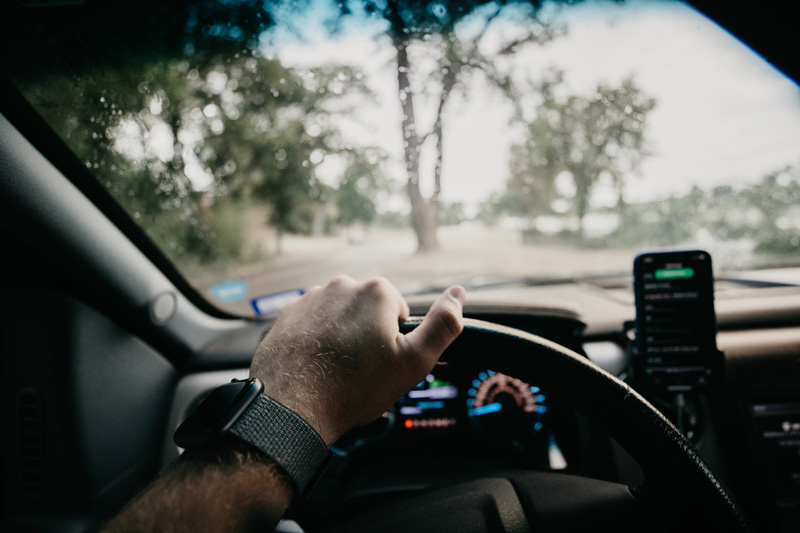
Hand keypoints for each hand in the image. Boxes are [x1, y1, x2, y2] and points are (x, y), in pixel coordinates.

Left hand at [250, 275, 465, 444]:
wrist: (292, 407)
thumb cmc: (355, 388)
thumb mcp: (413, 362)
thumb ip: (443, 325)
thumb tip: (459, 294)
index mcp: (376, 291)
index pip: (398, 311)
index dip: (395, 340)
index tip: (383, 362)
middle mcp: (341, 285)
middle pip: (367, 311)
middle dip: (368, 334)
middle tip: (361, 369)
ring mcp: (310, 298)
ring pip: (339, 317)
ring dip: (341, 336)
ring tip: (336, 370)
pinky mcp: (287, 315)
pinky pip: (312, 324)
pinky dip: (316, 341)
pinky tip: (315, 366)